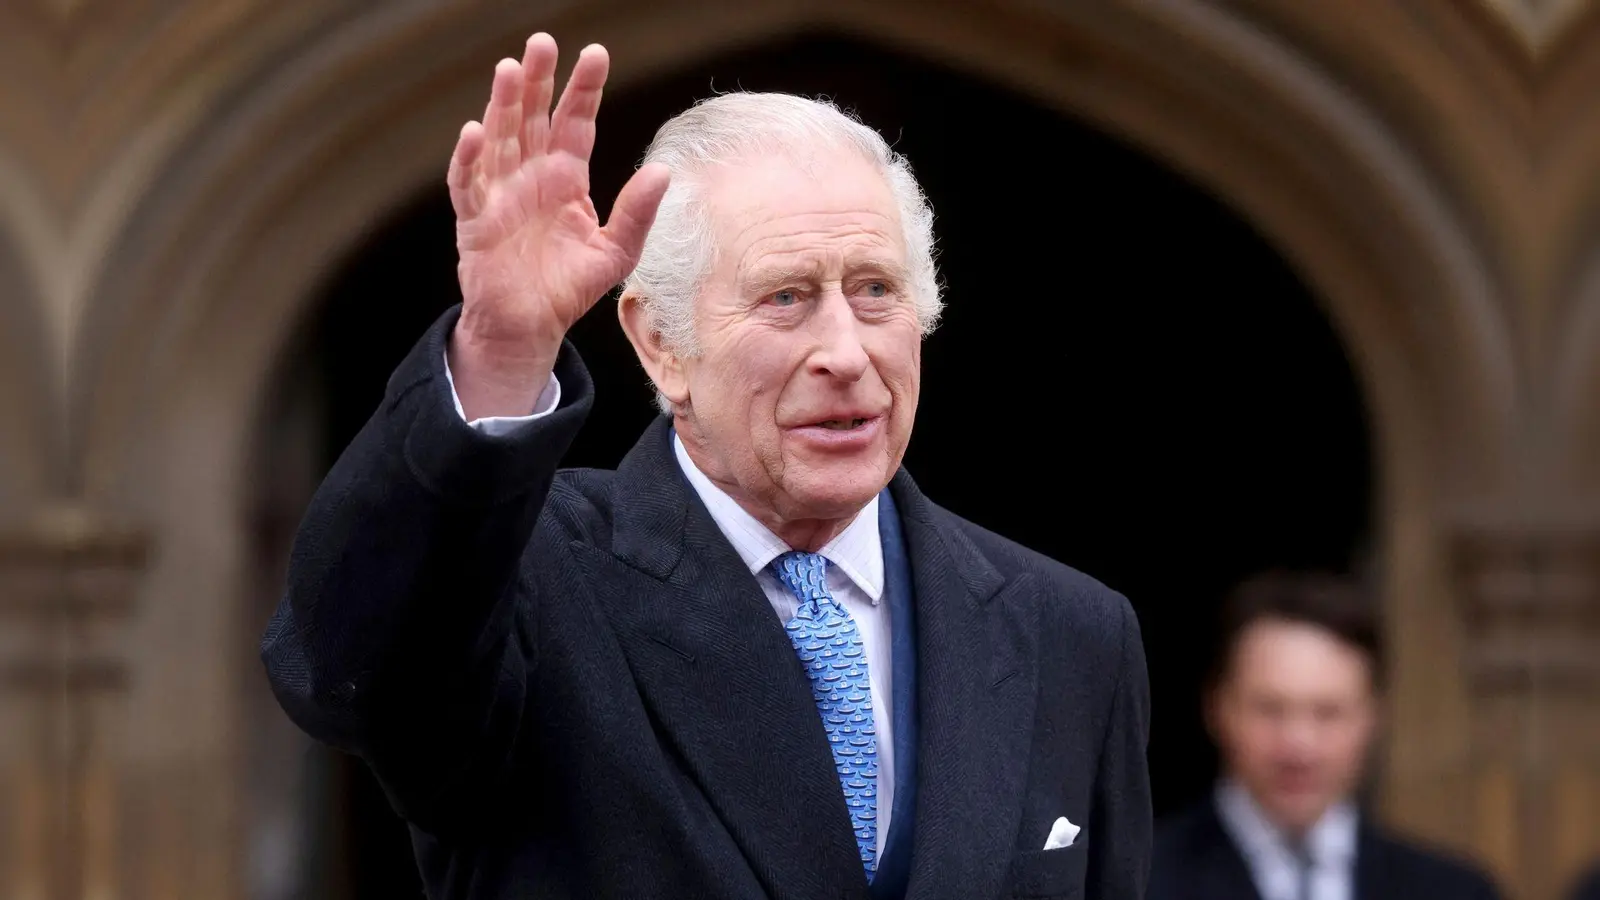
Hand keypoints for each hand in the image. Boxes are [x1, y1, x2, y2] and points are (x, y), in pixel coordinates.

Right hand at [446, 34, 669, 418]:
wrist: (530, 326)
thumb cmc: (569, 286)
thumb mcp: (615, 251)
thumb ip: (636, 213)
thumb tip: (663, 172)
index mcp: (566, 178)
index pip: (575, 122)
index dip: (583, 89)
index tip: (596, 54)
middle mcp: (531, 176)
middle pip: (532, 117)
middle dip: (538, 80)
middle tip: (542, 42)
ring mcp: (500, 194)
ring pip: (499, 139)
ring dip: (501, 105)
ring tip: (509, 69)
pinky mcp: (476, 221)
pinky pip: (467, 184)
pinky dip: (468, 159)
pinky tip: (473, 132)